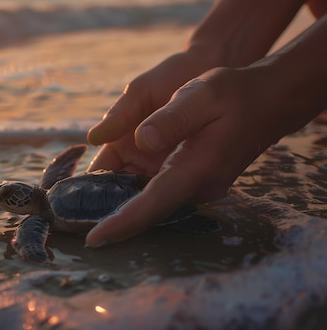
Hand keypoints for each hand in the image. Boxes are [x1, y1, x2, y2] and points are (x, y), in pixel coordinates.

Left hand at [85, 66, 323, 246]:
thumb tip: (142, 140)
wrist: (266, 101)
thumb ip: (171, 119)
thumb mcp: (201, 95)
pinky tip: (105, 185)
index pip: (152, 204)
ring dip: (115, 203)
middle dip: (108, 217)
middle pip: (145, 210)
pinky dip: (130, 190)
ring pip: (148, 201)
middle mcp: (195, 185)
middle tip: (68, 220)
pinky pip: (156, 191)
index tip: (94, 240)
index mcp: (194, 168)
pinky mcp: (191, 179)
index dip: (122, 224)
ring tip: (75, 206)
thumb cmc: (233, 94)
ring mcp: (195, 186)